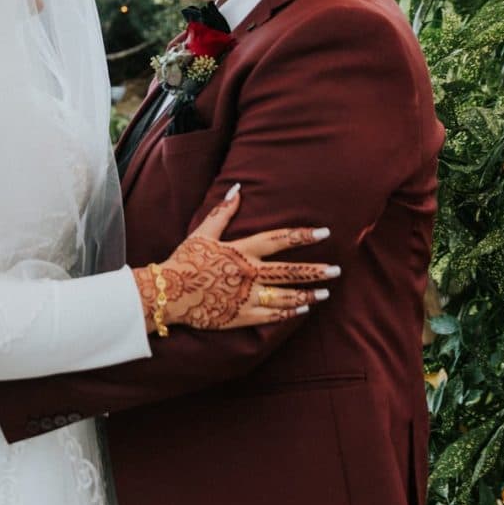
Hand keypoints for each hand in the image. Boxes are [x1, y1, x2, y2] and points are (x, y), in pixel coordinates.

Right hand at [133, 185, 339, 333]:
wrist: (166, 294)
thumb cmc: (184, 261)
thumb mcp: (203, 233)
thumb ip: (223, 212)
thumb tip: (238, 188)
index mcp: (241, 251)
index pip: (279, 240)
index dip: (302, 235)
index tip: (324, 232)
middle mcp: (248, 274)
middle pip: (288, 271)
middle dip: (315, 271)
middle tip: (337, 270)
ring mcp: (246, 297)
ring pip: (284, 296)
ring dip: (306, 294)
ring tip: (324, 293)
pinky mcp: (240, 316)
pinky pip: (270, 316)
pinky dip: (287, 313)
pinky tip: (302, 310)